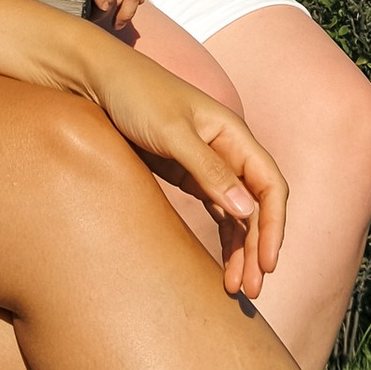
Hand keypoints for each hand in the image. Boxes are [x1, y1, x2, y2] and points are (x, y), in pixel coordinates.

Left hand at [68, 33, 286, 303]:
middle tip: (250, 290)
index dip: (274, 226)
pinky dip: (222, 239)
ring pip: (237, 215)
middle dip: (257, 248)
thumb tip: (245, 210)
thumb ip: (208, 169)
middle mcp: (228, 150)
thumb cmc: (135, 96)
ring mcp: (209, 164)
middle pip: (256, 207)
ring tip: (235, 289)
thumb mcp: (171, 132)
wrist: (96, 79)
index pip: (270, 186)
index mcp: (233, 134)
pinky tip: (220, 266)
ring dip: (240, 251)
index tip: (267, 262)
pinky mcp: (188, 175)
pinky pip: (216, 212)